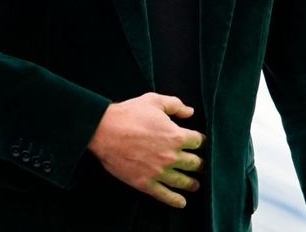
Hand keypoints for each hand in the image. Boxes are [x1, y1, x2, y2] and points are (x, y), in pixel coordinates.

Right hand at [87, 93, 205, 207]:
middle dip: (200, 164)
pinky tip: (182, 203)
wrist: (103, 131)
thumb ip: (175, 105)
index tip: (200, 143)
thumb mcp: (154, 101)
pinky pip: (165, 195)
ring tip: (195, 185)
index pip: (199, 141)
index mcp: (176, 135)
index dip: (201, 141)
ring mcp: (159, 172)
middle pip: (195, 163)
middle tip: (202, 166)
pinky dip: (175, 200)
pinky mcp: (145, 183)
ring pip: (183, 181)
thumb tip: (190, 112)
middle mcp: (172, 156)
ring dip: (192, 184)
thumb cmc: (129, 114)